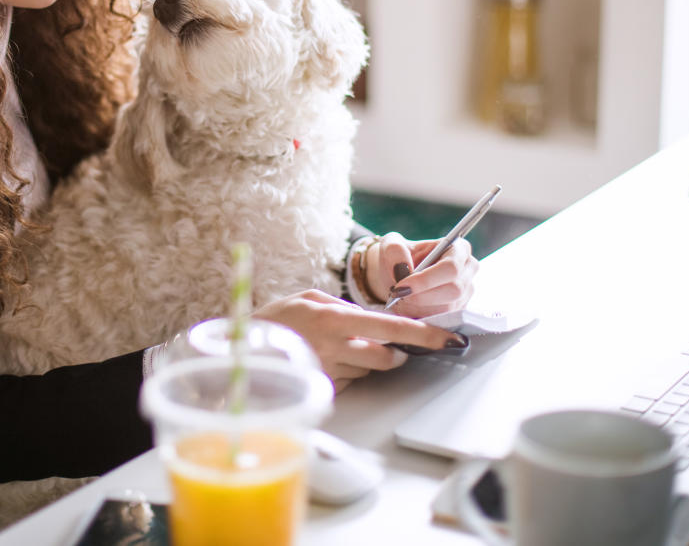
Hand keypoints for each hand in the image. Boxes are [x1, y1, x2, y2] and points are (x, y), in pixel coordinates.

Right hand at [252, 289, 466, 391]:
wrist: (240, 352)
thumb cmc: (274, 321)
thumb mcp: (308, 299)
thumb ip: (344, 306)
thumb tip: (373, 318)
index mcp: (335, 319)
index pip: (391, 329)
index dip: (423, 335)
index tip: (448, 339)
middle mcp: (335, 348)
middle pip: (387, 357)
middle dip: (392, 352)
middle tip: (381, 342)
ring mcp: (330, 373)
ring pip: (369, 370)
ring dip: (364, 360)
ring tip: (336, 347)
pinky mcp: (324, 390)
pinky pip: (350, 381)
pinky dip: (346, 371)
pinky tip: (325, 360)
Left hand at [362, 233, 477, 317]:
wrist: (396, 275)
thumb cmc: (398, 256)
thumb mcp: (390, 245)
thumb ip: (394, 250)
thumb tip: (401, 269)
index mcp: (458, 249)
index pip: (451, 267)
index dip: (426, 280)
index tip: (401, 286)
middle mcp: (468, 270)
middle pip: (454, 290)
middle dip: (422, 297)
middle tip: (398, 296)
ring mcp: (466, 293)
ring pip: (447, 309)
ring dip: (418, 308)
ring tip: (399, 300)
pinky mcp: (458, 311)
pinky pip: (442, 320)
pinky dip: (420, 316)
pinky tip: (406, 307)